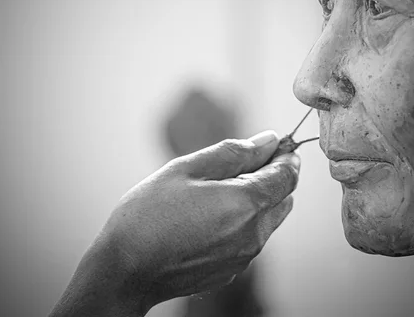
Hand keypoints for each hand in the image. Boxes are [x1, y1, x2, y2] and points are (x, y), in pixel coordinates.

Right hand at [104, 130, 299, 310]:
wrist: (125, 271)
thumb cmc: (149, 215)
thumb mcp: (187, 169)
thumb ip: (234, 153)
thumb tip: (269, 141)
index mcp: (247, 204)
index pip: (288, 176)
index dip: (286, 156)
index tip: (275, 145)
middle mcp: (254, 234)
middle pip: (283, 198)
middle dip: (272, 177)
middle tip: (240, 164)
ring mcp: (244, 257)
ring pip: (268, 220)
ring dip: (257, 201)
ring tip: (217, 190)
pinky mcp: (231, 271)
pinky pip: (249, 240)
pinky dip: (241, 223)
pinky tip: (208, 217)